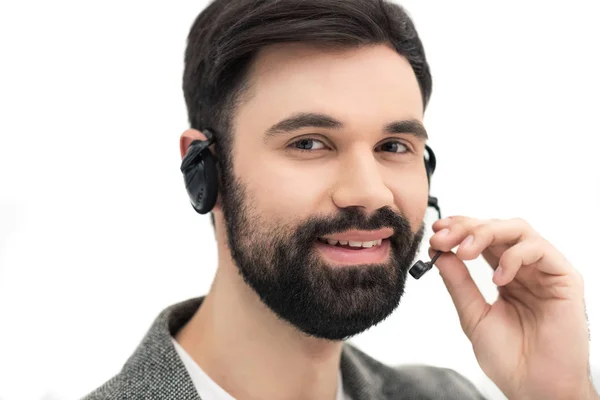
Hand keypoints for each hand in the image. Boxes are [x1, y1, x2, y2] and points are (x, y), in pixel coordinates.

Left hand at [429, 216, 597, 399]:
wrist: (534, 386)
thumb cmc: (509, 357)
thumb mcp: (473, 314)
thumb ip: (458, 283)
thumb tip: (440, 252)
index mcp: (505, 275)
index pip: (482, 238)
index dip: (459, 229)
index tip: (435, 232)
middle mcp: (524, 268)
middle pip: (496, 227)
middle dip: (465, 228)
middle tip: (443, 239)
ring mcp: (544, 271)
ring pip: (517, 230)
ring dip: (486, 233)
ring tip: (465, 252)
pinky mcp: (565, 278)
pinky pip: (540, 250)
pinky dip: (514, 256)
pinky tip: (499, 278)